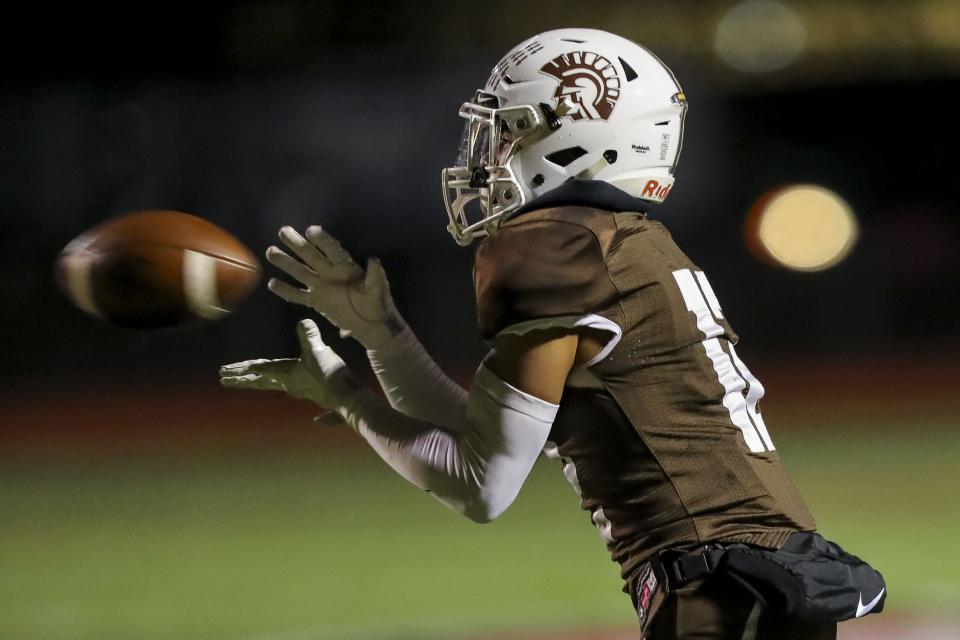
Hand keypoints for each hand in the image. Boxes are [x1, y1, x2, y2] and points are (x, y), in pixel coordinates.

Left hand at [219, 319, 359, 409]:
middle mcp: (290, 385)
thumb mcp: (319, 351)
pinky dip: (284, 387)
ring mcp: (301, 389)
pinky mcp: (314, 391)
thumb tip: (304, 321)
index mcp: (287, 375)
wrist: (348, 400)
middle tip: (224, 379)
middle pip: (260, 381)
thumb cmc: (330, 376)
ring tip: (248, 381)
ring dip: (259, 382)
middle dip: (242, 379)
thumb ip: (309, 336)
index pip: (258, 370)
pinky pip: (291, 388)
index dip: (241, 369)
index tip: (224, 372)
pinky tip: (294, 393)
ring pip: (274, 384)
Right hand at [265, 225, 402, 348]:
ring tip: (270, 251)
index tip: (311, 230)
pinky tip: (272, 283)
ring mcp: (321, 286)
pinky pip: (298, 295)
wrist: (371, 324)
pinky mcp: (316, 301)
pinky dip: (286, 291)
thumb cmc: (377, 303)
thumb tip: (374, 260)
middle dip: (297, 243)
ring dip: (286, 262)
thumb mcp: (378, 289)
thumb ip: (375, 275)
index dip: (322, 240)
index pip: (332, 250)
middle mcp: (330, 272)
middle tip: (283, 231)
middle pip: (311, 255)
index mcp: (345, 266)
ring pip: (300, 272)